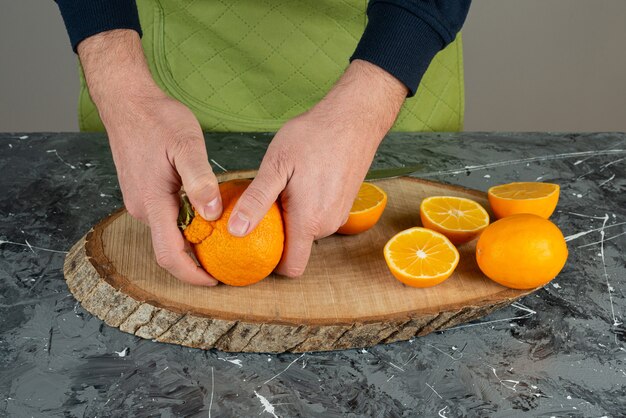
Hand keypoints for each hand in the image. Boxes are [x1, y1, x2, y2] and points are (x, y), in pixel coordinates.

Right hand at [78, 30, 220, 285]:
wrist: (127, 101)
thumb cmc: (157, 119)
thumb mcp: (186, 145)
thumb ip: (199, 180)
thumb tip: (213, 214)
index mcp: (152, 202)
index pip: (169, 255)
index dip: (192, 275)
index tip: (215, 282)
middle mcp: (141, 208)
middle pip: (168, 249)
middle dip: (195, 264)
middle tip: (227, 264)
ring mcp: (139, 201)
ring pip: (167, 233)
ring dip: (191, 244)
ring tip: (221, 243)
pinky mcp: (142, 192)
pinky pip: (164, 219)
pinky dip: (185, 227)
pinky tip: (206, 218)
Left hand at [228, 60, 407, 276]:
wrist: (354, 118)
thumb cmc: (313, 137)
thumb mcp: (276, 165)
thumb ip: (256, 202)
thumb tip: (235, 231)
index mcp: (309, 222)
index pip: (290, 267)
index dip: (270, 264)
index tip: (252, 246)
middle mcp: (328, 225)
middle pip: (296, 246)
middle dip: (277, 233)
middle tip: (262, 203)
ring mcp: (340, 215)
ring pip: (307, 230)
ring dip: (292, 217)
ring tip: (282, 187)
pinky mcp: (345, 204)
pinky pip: (319, 216)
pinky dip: (306, 207)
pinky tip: (299, 181)